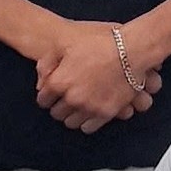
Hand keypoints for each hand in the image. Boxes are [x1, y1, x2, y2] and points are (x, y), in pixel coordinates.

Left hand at [34, 19, 152, 133]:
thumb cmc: (99, 43)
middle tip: (66, 98)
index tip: (52, 93)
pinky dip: (87, 121)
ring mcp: (89, 108)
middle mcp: (71, 98)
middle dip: (59, 106)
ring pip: (71, 123)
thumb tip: (41, 83)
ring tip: (79, 106)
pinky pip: (88, 127)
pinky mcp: (105, 114)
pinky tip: (90, 112)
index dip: (47, 95)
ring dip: (72, 115)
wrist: (130, 51)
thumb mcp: (66, 43)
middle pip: (56, 114)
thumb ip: (47, 62)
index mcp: (59, 82)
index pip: (43, 100)